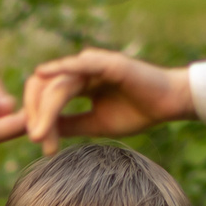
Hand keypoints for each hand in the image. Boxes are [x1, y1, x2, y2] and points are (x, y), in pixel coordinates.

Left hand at [21, 49, 193, 151]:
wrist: (169, 104)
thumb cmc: (137, 112)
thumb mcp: (96, 124)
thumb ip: (70, 125)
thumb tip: (39, 132)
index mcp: (78, 84)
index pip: (46, 96)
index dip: (37, 117)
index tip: (38, 142)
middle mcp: (81, 72)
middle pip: (45, 88)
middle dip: (36, 115)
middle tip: (37, 141)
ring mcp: (93, 65)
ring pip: (58, 84)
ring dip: (45, 109)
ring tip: (40, 135)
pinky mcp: (107, 62)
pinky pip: (79, 64)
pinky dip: (61, 67)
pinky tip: (42, 72)